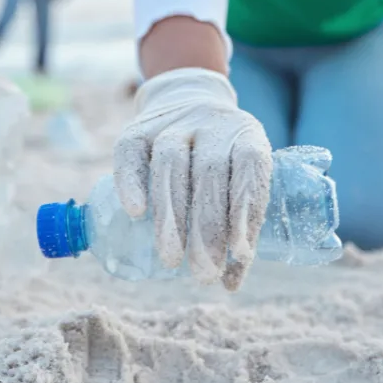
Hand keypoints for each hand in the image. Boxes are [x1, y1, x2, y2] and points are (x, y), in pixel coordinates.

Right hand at [113, 67, 272, 290]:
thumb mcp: (241, 174)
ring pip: (170, 163)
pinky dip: (132, 182)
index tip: (240, 252)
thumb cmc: (221, 157)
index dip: (247, 208)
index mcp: (246, 134)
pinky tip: (135, 212)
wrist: (186, 99)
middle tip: (203, 272)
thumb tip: (229, 283)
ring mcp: (173, 123)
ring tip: (171, 259)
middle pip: (210, 172)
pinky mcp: (138, 128)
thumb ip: (239, 220)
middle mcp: (212, 123)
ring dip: (171, 215)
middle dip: (207, 228)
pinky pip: (132, 153)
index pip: (250, 167)